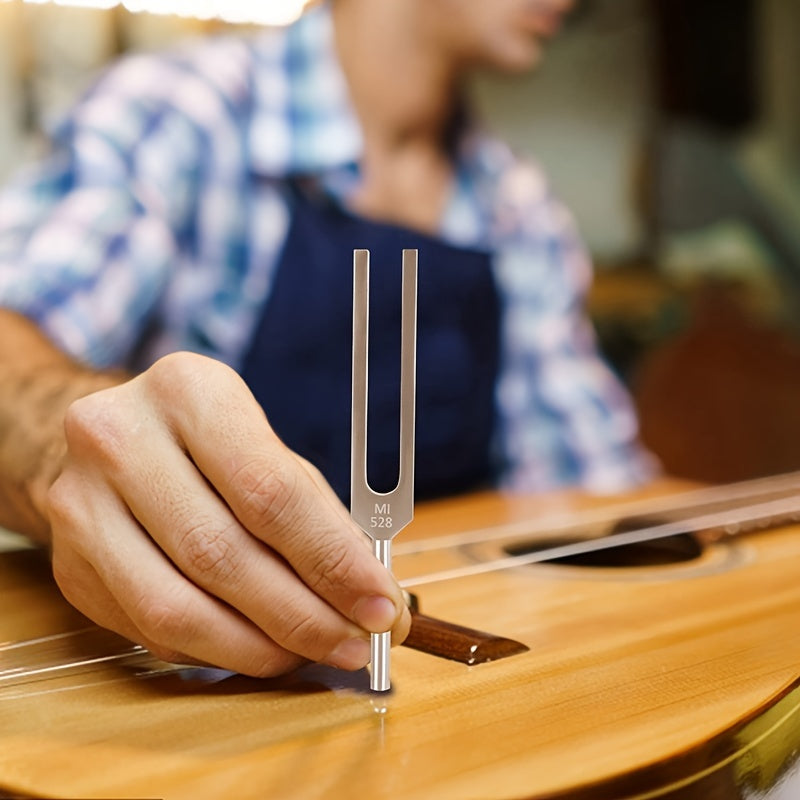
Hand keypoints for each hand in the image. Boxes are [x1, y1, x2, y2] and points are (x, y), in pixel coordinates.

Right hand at [46, 352, 409, 675]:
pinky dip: (214, 651)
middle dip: (302, 614)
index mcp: (188, 392)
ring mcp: (79, 504)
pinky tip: (255, 647)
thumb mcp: (268, 451)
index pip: (268, 491)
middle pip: (220, 553)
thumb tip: (372, 594)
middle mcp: (120, 439)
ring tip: (310, 654)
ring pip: (176, 607)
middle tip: (355, 643)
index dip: (331, 559)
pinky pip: (149, 630)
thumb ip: (318, 516)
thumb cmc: (210, 445)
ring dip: (258, 647)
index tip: (379, 605)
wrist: (111, 442)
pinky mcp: (68, 564)